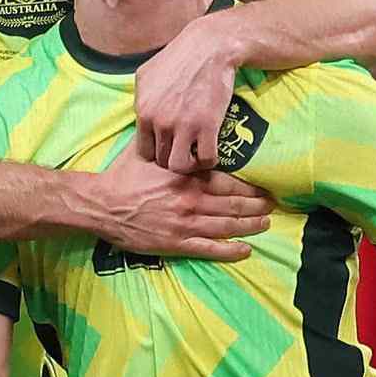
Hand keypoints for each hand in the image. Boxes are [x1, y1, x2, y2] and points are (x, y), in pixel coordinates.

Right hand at [84, 143, 272, 259]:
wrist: (101, 204)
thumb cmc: (123, 176)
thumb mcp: (148, 152)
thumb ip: (168, 145)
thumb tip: (177, 126)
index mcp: (187, 177)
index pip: (228, 182)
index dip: (250, 186)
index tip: (264, 187)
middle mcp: (191, 200)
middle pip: (234, 204)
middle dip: (257, 205)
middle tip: (273, 205)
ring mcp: (185, 224)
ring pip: (227, 225)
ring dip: (250, 225)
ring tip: (266, 224)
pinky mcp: (176, 243)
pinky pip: (209, 248)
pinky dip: (230, 250)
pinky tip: (246, 250)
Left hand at [134, 13, 243, 172]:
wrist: (209, 46)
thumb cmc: (179, 57)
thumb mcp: (146, 74)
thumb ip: (140, 98)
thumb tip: (140, 114)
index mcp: (143, 110)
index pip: (143, 151)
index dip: (157, 152)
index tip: (170, 147)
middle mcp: (159, 121)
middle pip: (161, 160)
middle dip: (173, 158)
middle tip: (185, 151)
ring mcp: (182, 125)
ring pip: (179, 166)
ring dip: (189, 165)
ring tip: (196, 155)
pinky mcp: (207, 126)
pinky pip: (205, 159)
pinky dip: (209, 161)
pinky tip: (211, 150)